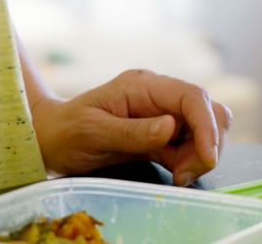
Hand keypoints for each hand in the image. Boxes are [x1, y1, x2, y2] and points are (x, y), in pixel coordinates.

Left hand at [30, 69, 231, 186]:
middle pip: (208, 111)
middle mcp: (160, 95)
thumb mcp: (93, 132)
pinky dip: (191, 161)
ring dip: (199, 155)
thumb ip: (133, 131)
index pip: (191, 96)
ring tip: (178, 176)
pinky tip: (175, 174)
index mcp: (144, 86)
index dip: (207, 125)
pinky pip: (192, 145)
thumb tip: (172, 128)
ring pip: (205, 130)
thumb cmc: (66, 132)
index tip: (208, 156)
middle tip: (185, 173)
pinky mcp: (165, 133)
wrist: (52, 139)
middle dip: (207, 143)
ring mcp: (164, 113)